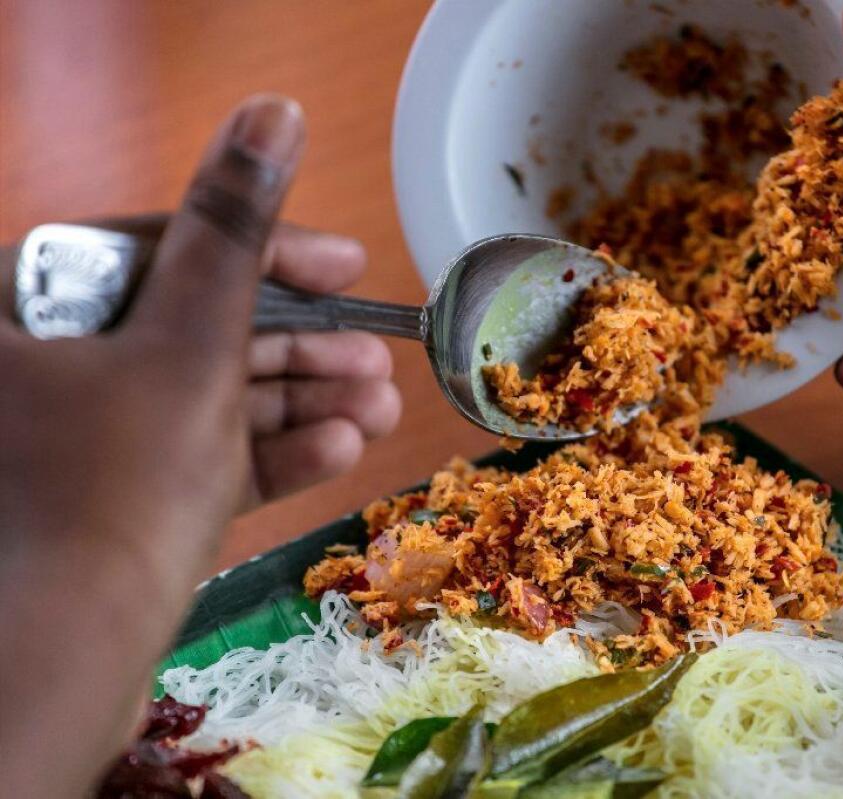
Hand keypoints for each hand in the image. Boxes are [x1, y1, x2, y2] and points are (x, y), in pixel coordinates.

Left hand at [0, 95, 397, 796]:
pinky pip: (195, 454)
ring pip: (204, 395)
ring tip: (380, 405)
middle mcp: (39, 366)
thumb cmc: (115, 495)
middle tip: (376, 351)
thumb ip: (237, 232)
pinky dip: (266, 450)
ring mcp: (77, 436)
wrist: (67, 666)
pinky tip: (340, 446)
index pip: (160, 244)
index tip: (344, 266)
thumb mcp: (192, 348)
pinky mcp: (111, 498)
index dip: (265, 252)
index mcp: (23, 308)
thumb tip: (270, 115)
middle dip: (300, 345)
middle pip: (194, 326)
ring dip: (300, 399)